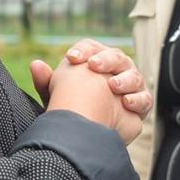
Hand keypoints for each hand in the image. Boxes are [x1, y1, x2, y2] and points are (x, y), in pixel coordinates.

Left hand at [35, 40, 150, 143]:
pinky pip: (144, 98)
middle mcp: (116, 68)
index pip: (92, 48)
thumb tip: (35, 64)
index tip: (71, 58)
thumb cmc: (74, 108)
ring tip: (113, 85)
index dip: (83, 51)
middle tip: (93, 66)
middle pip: (116, 56)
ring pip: (133, 75)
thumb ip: (47, 82)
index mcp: (96, 61)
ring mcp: (131, 84)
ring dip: (124, 79)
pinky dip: (137, 99)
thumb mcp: (57, 97)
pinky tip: (126, 102)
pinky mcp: (141, 103)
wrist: (91, 132)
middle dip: (106, 60)